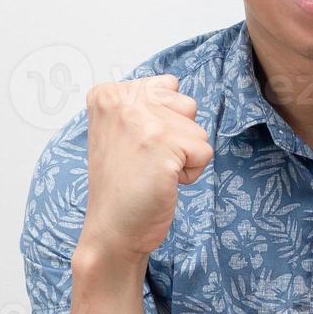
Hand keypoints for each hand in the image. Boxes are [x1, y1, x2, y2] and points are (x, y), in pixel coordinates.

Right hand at [78, 74, 213, 261]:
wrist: (112, 229)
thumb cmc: (122, 184)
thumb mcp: (120, 130)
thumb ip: (144, 103)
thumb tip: (173, 84)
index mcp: (108, 94)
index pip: (167, 86)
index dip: (163, 122)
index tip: (136, 146)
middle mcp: (122, 101)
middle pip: (186, 106)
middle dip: (178, 137)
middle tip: (147, 161)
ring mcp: (143, 122)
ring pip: (198, 130)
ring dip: (185, 156)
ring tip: (155, 172)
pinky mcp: (163, 145)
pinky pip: (204, 152)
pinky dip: (191, 173)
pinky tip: (163, 183)